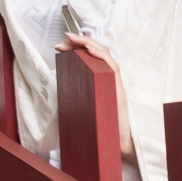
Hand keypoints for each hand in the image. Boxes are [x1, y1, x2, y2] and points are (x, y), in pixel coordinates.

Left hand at [60, 33, 131, 156]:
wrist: (121, 141)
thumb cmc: (104, 126)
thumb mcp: (88, 108)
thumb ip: (79, 101)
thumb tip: (60, 101)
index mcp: (102, 79)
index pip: (91, 56)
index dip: (77, 47)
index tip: (60, 46)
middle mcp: (109, 76)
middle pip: (96, 51)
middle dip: (79, 42)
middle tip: (62, 40)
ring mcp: (115, 80)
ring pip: (104, 53)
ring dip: (87, 43)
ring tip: (72, 39)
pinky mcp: (119, 86)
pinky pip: (111, 65)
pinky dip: (100, 54)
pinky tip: (89, 49)